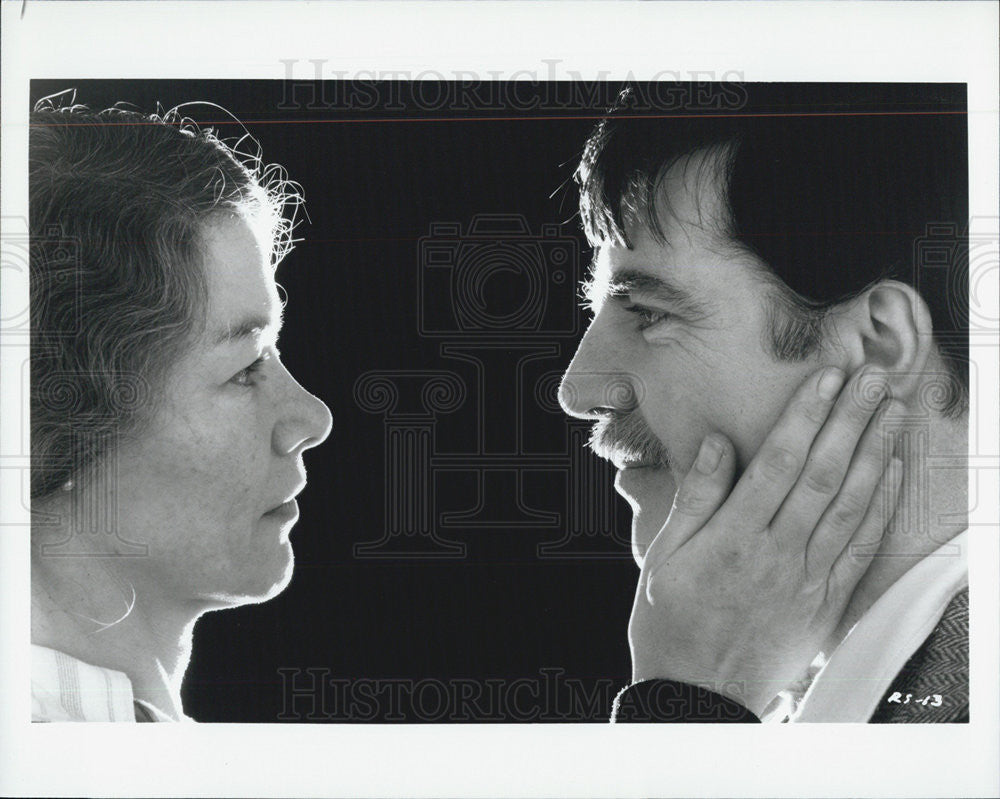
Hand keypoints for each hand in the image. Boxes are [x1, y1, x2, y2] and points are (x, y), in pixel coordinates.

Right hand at [628, 366, 903, 717]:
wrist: (696, 696)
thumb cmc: (670, 623)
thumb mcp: (664, 557)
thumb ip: (695, 498)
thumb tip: (714, 443)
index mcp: (733, 538)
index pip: (778, 462)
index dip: (806, 415)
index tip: (826, 377)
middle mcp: (777, 553)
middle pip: (823, 475)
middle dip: (850, 420)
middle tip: (871, 377)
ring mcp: (807, 579)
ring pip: (851, 506)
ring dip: (876, 453)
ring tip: (891, 411)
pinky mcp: (826, 603)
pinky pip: (861, 548)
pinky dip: (881, 508)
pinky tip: (893, 474)